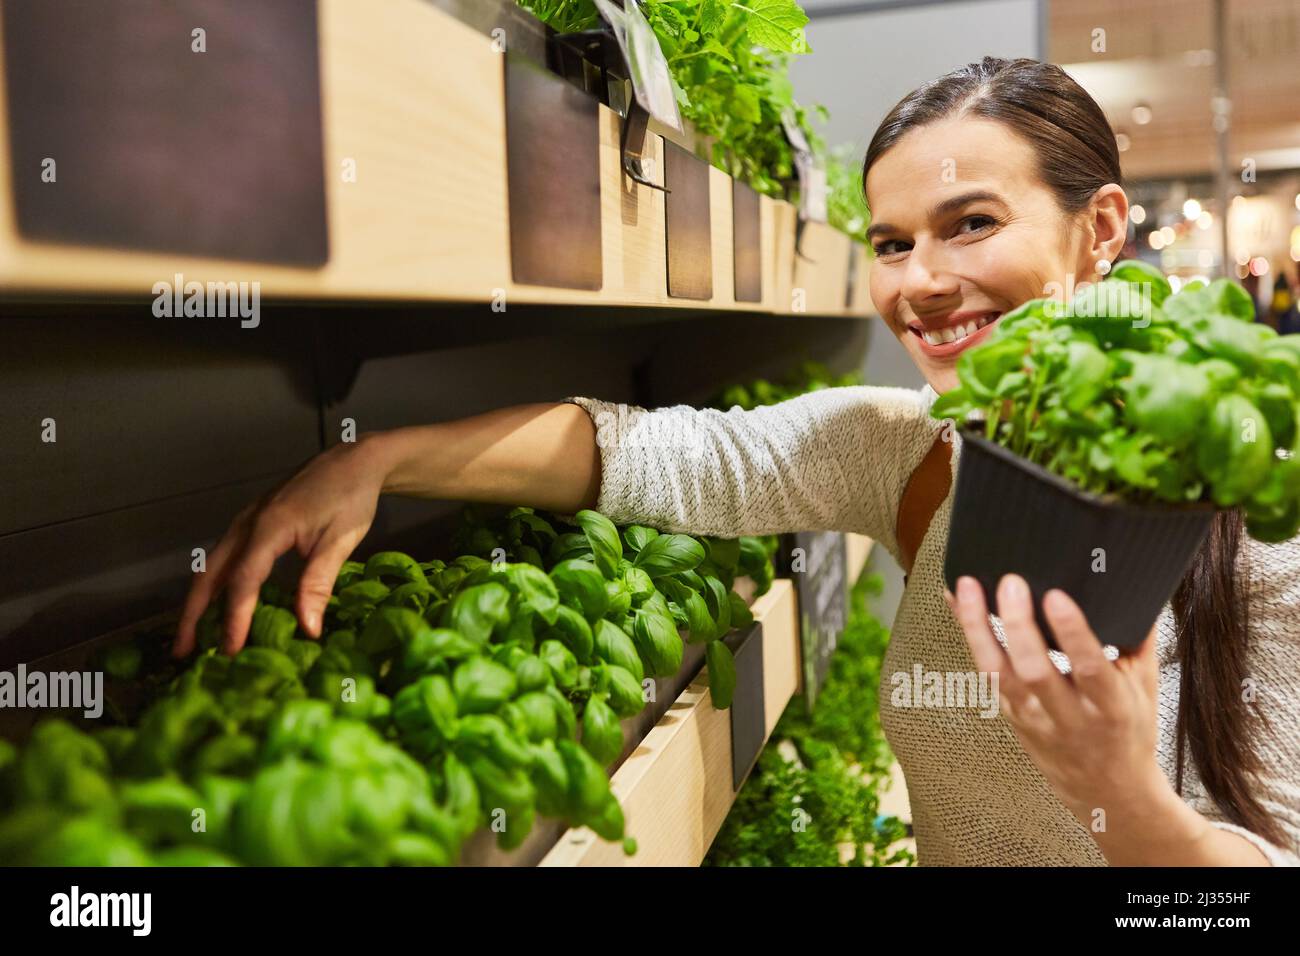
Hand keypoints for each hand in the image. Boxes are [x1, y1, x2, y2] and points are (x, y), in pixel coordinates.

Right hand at [173, 437, 390, 657]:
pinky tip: (219, 604)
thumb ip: (319, 583)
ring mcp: (246, 520)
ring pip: (213, 565)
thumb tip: (308, 629)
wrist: (353, 461)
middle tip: (183, 651)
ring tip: (193, 636)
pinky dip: (216, 584)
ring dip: (200, 601)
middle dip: (194, 614)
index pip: (243, 581)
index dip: (234, 618)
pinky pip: (226, 557)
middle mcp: (247, 523)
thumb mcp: (341, 541)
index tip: (230, 650)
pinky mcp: (253, 522)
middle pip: (210, 574)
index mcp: (269, 527)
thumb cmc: (350, 498)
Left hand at [945, 574, 1169, 828]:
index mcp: (1110, 707)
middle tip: (1011, 582)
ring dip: (978, 628)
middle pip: (1034, 671)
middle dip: (1019, 625)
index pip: (1089, 668)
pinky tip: (955, 602)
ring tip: (967, 586)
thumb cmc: (1128, 729)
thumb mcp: (1145, 687)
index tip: (1055, 595)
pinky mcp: (1010, 715)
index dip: (1072, 633)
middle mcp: (1068, 716)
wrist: (1105, 791)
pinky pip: (984, 673)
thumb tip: (1139, 585)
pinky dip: (969, 635)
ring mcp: (1033, 718)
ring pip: (997, 674)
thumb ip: (1140, 638)